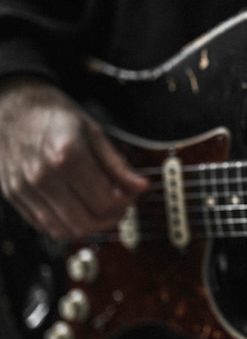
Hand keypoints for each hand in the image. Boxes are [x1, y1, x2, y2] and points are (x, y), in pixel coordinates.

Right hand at [0, 76, 148, 239]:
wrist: (9, 108)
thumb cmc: (54, 117)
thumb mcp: (93, 132)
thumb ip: (116, 164)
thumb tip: (141, 187)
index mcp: (66, 154)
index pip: (104, 199)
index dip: (125, 202)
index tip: (131, 194)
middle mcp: (42, 174)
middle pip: (86, 221)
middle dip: (110, 218)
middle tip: (120, 206)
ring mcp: (24, 188)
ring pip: (65, 230)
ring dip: (90, 227)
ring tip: (101, 210)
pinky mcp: (13, 196)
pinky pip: (45, 226)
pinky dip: (67, 225)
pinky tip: (79, 210)